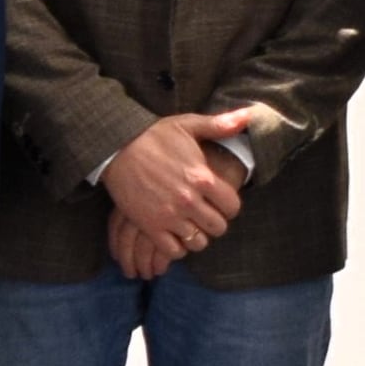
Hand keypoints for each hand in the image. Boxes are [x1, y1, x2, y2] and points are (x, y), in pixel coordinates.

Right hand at [99, 112, 250, 273]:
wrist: (115, 147)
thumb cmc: (153, 135)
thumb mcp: (187, 125)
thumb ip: (220, 125)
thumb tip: (249, 115)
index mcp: (202, 177)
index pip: (232, 207)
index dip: (229, 207)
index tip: (220, 204)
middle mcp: (188, 200)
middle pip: (218, 228)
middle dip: (215, 223)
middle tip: (205, 216)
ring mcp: (169, 215)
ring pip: (198, 242)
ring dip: (196, 236)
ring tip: (190, 226)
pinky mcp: (149, 226)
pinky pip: (173, 250)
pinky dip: (176, 247)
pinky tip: (173, 235)